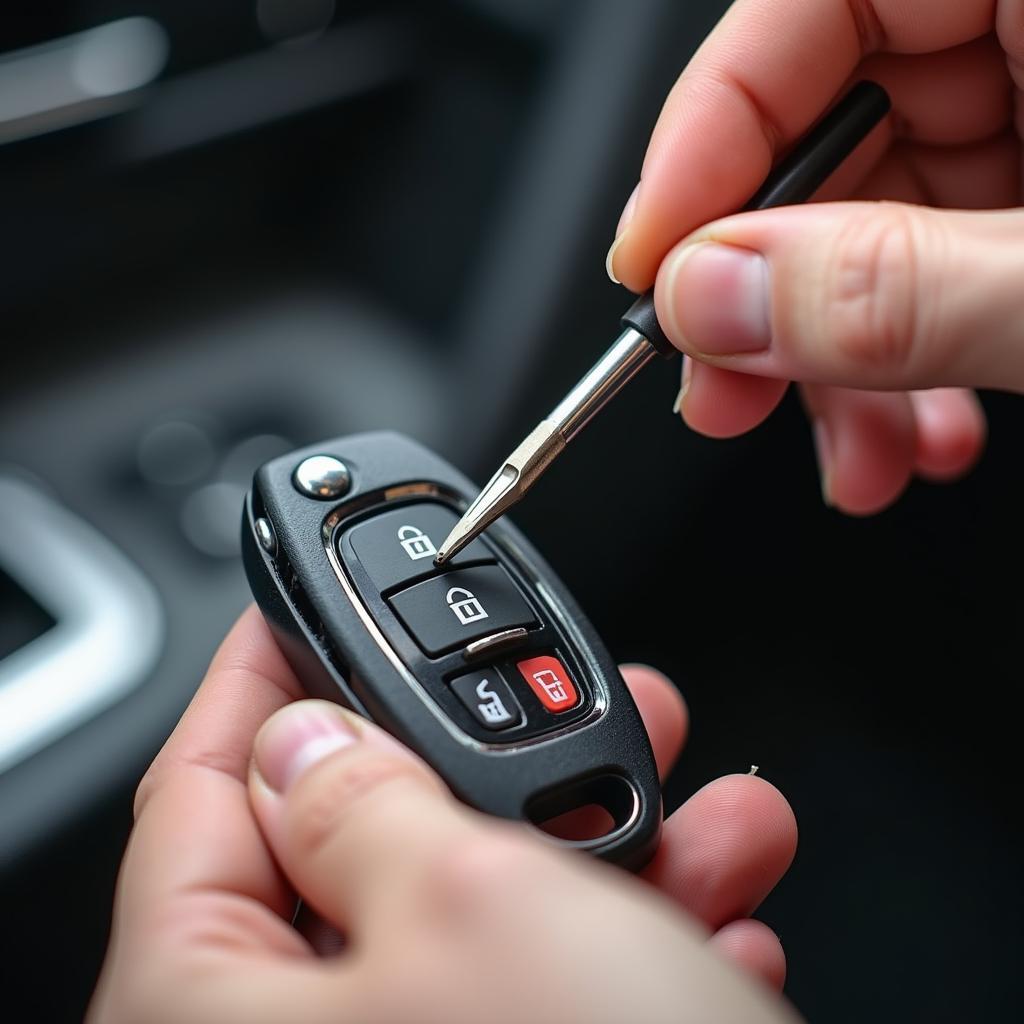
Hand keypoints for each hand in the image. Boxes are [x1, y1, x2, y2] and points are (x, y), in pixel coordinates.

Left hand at [89, 608, 797, 1022]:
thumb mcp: (469, 908)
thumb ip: (363, 800)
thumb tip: (302, 736)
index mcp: (214, 1016)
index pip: (198, 795)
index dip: (253, 682)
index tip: (294, 610)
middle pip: (367, 849)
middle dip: (485, 761)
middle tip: (549, 691)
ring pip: (491, 913)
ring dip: (602, 845)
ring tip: (693, 798)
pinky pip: (557, 988)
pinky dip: (640, 940)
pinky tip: (718, 918)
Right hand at [608, 0, 1022, 513]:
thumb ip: (893, 288)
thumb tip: (713, 302)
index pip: (801, 14)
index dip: (701, 144)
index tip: (653, 272)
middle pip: (831, 133)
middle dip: (777, 298)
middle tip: (732, 394)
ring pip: (882, 216)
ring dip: (851, 360)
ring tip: (859, 455)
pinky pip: (947, 250)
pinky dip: (924, 354)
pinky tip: (929, 427)